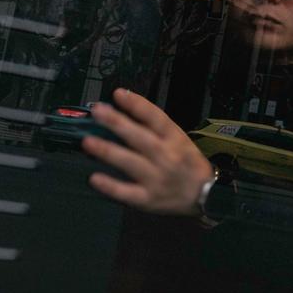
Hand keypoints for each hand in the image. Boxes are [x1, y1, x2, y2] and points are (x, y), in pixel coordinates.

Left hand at [82, 88, 213, 215]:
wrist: (205, 194)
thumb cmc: (187, 163)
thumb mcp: (179, 139)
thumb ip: (155, 128)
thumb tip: (124, 112)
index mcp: (174, 139)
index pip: (155, 117)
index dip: (136, 104)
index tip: (118, 94)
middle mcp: (166, 156)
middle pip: (139, 137)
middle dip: (116, 122)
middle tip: (97, 111)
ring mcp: (156, 178)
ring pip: (129, 162)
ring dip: (107, 151)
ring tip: (88, 141)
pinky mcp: (148, 199)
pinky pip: (127, 192)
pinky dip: (110, 186)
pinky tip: (94, 178)